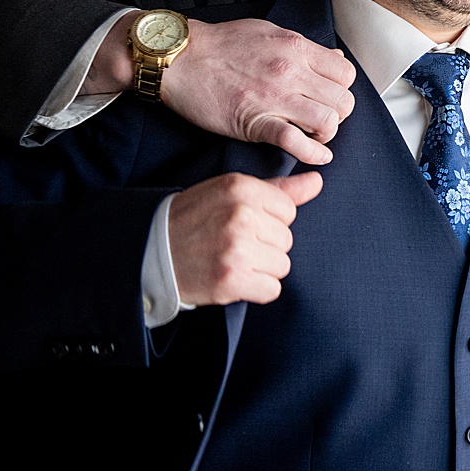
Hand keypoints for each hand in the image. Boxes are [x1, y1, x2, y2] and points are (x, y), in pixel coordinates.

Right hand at [159, 18, 357, 164]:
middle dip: (338, 115)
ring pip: (327, 121)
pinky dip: (312, 153)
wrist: (180, 57)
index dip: (341, 90)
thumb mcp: (269, 32)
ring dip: (326, 134)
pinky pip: (295, 142)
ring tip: (313, 135)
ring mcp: (273, 97)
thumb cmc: (219, 44)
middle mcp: (290, 70)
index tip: (329, 98)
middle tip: (321, 119)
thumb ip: (304, 47)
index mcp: (295, 47)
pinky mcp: (254, 121)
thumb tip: (333, 58)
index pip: (345, 74)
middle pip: (343, 101)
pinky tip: (315, 155)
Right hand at [167, 171, 322, 305]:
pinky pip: (271, 289)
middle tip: (232, 244)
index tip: (243, 224)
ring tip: (231, 260)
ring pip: (281, 265)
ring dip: (261, 269)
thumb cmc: (193, 219)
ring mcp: (236, 248)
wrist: (152, 252)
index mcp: (240, 188)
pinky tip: (234, 278)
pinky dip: (256, 289)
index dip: (269, 221)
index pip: (288, 210)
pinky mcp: (232, 279)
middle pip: (286, 239)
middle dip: (265, 246)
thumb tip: (317, 181)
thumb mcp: (229, 192)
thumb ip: (277, 189)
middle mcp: (240, 215)